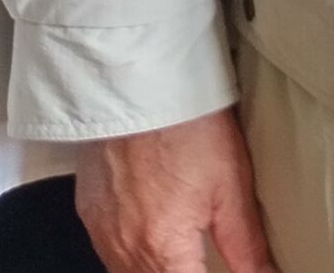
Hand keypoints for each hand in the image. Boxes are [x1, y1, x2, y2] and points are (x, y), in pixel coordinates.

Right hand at [73, 109, 275, 272]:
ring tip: (183, 249)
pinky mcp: (87, 210)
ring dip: (158, 267)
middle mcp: (124, 249)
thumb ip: (246, 246)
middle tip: (202, 255)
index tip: (219, 265)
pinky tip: (153, 232)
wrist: (137, 81)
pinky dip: (132, 251)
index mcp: (163, 249)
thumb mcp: (231, 186)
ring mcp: (101, 231)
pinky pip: (109, 250)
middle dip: (182, 272)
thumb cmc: (187, 126)